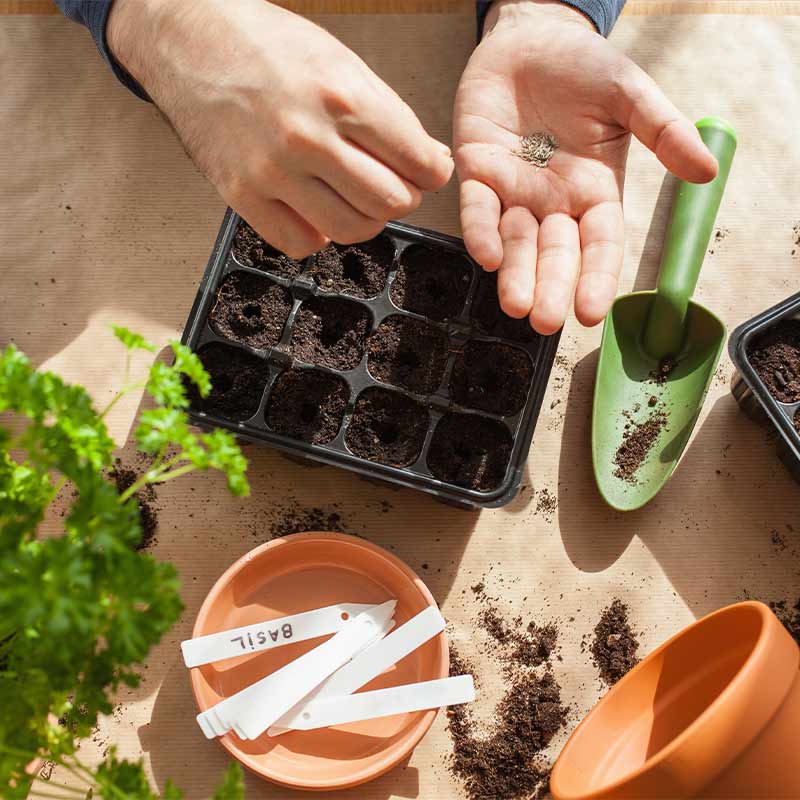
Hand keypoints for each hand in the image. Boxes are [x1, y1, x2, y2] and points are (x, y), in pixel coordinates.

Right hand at [108, 0, 452, 257]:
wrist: (190, 39)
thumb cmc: (267, 46)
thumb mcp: (342, 62)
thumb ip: (390, 116)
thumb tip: (430, 162)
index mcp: (341, 96)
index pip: (418, 162)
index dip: (433, 172)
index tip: (428, 171)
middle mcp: (307, 137)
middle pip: (390, 203)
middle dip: (403, 197)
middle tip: (393, 184)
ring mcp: (271, 171)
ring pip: (351, 230)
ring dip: (365, 219)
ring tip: (355, 196)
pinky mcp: (241, 195)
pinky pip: (301, 242)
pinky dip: (318, 233)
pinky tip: (316, 208)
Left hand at [454, 0, 717, 333]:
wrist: (530, 39)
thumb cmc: (584, 67)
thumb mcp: (630, 95)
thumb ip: (663, 131)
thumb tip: (707, 171)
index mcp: (594, 192)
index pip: (599, 245)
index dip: (597, 278)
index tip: (592, 313)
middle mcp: (553, 202)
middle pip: (554, 255)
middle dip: (550, 288)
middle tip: (545, 322)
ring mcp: (513, 191)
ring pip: (515, 242)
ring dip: (514, 275)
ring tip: (515, 306)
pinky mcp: (477, 173)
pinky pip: (477, 209)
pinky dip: (481, 231)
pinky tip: (487, 256)